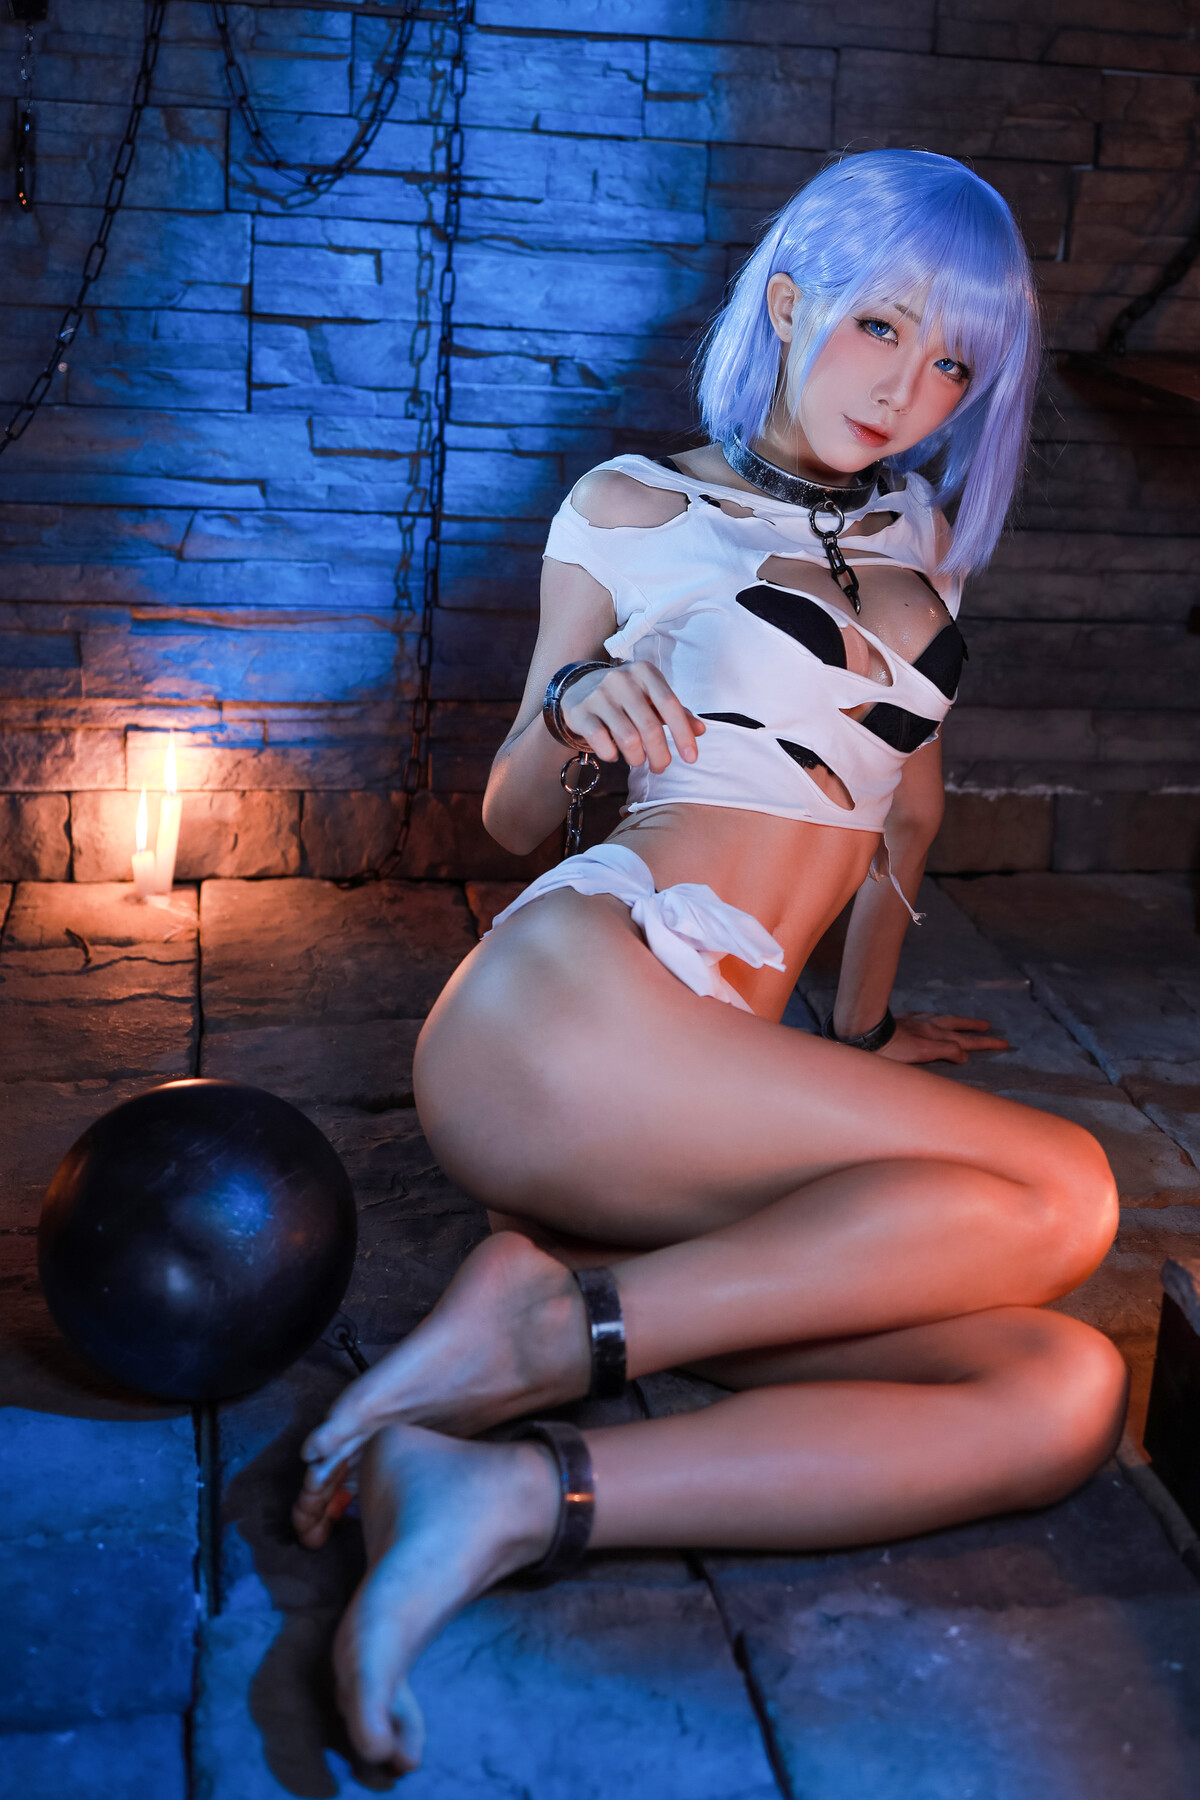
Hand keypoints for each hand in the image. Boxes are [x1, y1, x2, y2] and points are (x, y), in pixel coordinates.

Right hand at [561, 663, 704, 773]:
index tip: (691, 758)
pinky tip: (614, 754)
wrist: (579, 686)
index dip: (683, 734)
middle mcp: (622, 680)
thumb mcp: (652, 697)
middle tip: (661, 768)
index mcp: (645, 673)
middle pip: (650, 727)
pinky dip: (611, 755)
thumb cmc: (626, 696)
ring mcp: (599, 695)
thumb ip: (677, 712)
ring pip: (628, 739)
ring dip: (637, 758)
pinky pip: (601, 742)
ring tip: (638, 760)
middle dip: (660, 755)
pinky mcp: (580, 711)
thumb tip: (701, 730)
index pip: (670, 705)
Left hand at [878, 1013, 1009, 1064]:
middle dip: (974, 1029)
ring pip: (941, 1019)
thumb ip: (944, 1050)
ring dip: (956, 1022)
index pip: (966, 1041)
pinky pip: (924, 1018)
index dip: (985, 1043)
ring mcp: (914, 1022)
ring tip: (964, 1022)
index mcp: (935, 1035)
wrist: (865, 1034)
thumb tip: (964, 1054)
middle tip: (989, 1027)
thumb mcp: (921, 1053)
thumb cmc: (890, 1049)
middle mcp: (928, 1026)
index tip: (1004, 1043)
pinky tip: (929, 1020)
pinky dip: (933, 1019)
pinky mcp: (901, 1022)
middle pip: (957, 1026)